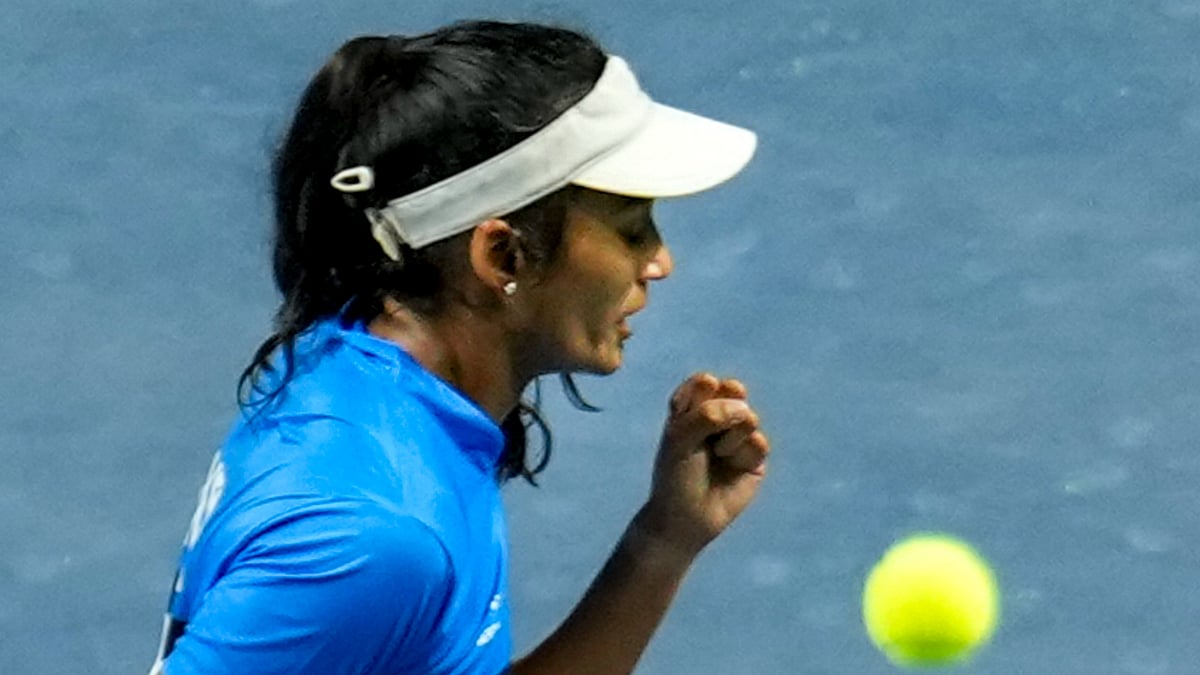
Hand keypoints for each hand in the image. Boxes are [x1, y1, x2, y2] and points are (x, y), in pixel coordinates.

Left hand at [637, 373, 770, 559]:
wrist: (686, 517)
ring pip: (748, 417)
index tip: (684, 416)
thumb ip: (709, 413)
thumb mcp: (681, 438)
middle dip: (724, 408)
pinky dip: (743, 454)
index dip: (702, 396)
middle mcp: (716, 418)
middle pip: (733, 391)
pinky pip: (760, 443)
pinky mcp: (754, 458)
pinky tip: (732, 467)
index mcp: (691, 408)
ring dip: (730, 438)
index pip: (706, 382)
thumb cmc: (676, 475)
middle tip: (710, 430)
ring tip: (717, 456)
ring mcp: (737, 436)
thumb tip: (747, 410)